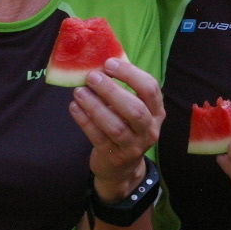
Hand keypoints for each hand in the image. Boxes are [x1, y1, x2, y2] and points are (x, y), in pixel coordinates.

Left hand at [69, 58, 163, 202]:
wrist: (121, 168)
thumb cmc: (125, 127)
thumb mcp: (131, 109)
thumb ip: (123, 88)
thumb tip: (100, 61)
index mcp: (156, 112)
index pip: (150, 89)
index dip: (130, 74)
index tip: (109, 63)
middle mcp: (149, 130)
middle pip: (135, 109)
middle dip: (112, 91)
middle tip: (92, 77)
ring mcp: (133, 146)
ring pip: (116, 126)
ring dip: (95, 106)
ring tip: (79, 92)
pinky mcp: (114, 157)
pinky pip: (98, 137)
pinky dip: (84, 120)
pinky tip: (74, 107)